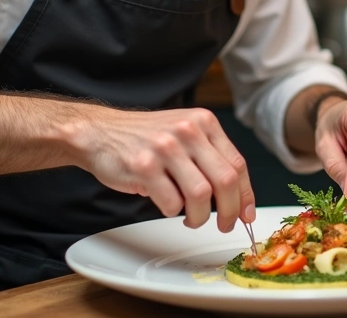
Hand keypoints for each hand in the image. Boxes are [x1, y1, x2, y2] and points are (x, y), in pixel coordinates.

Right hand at [69, 107, 255, 231]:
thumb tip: (238, 197)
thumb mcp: (184, 133)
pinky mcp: (144, 166)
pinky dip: (172, 212)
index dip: (246, 195)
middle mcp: (188, 131)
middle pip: (225, 181)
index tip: (247, 214)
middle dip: (230, 212)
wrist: (100, 132)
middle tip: (226, 225)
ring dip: (200, 218)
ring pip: (201, 196)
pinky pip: (171, 203)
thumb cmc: (145, 138)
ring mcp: (166, 148)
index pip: (237, 164)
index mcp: (204, 122)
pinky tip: (167, 204)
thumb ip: (210, 156)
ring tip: (192, 220)